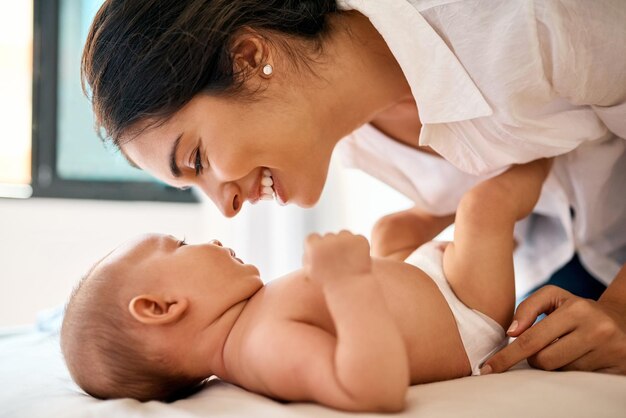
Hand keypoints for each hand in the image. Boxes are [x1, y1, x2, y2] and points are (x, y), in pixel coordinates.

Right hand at [303, 231, 371, 283]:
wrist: (352, 290)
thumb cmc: (329, 285)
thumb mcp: (312, 274)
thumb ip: (308, 259)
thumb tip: (309, 249)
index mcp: (314, 247)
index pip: (312, 238)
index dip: (315, 247)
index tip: (321, 256)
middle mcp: (329, 239)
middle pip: (329, 236)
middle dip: (332, 246)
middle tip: (337, 262)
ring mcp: (346, 238)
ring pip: (344, 235)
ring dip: (345, 244)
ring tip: (348, 262)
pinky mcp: (360, 240)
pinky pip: (357, 239)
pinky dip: (358, 247)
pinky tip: (357, 260)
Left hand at [482, 285, 625, 374]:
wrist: (622, 320)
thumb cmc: (577, 308)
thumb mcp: (554, 297)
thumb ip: (527, 308)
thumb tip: (511, 332)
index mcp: (576, 310)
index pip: (531, 340)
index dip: (507, 357)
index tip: (488, 369)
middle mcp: (596, 330)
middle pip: (544, 361)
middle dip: (535, 358)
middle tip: (545, 347)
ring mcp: (610, 351)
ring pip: (561, 373)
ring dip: (556, 364)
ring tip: (568, 348)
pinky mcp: (618, 369)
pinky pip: (580, 380)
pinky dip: (573, 371)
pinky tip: (582, 357)